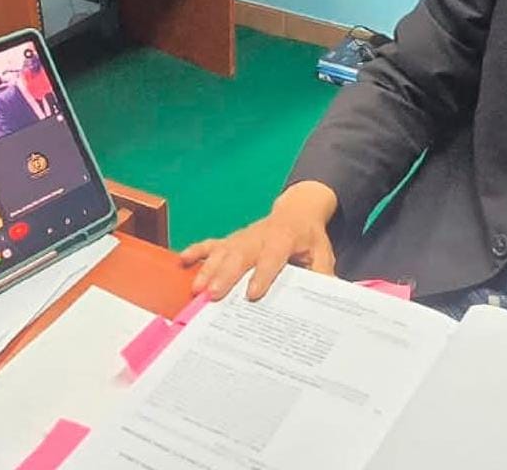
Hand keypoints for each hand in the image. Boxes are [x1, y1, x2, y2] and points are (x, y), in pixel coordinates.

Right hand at [180, 181, 339, 300]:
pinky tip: (182, 261)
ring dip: (208, 268)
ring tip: (196, 288)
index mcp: (284, 238)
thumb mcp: (322, 253)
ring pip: (223, 250)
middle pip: (241, 255)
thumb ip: (322, 274)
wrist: (298, 211)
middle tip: (213, 295)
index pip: (272, 257)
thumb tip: (324, 296)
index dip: (262, 275)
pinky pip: (212, 243)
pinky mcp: (232, 238)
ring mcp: (243, 236)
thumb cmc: (308, 237)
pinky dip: (196, 250)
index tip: (251, 295)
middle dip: (226, 275)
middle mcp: (259, 236)